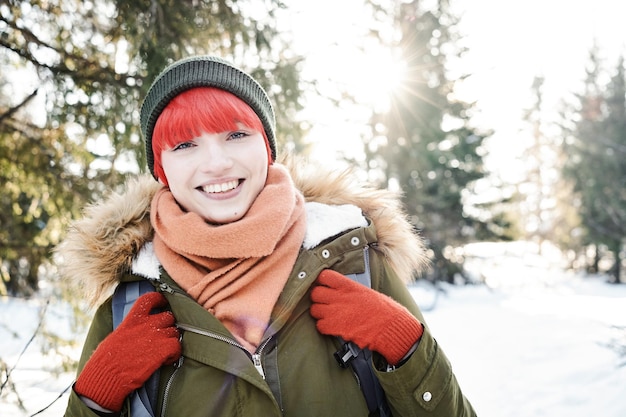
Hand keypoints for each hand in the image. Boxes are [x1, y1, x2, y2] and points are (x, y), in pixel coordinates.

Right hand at [75, 292, 180, 411]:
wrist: (106, 376)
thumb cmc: (105, 361)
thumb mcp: (115, 337)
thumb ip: (130, 330)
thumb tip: (136, 331)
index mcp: (131, 320)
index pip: (149, 299)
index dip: (159, 300)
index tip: (163, 304)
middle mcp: (145, 325)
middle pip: (168, 316)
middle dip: (168, 326)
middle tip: (163, 336)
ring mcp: (155, 336)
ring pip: (175, 332)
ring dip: (172, 340)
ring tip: (164, 351)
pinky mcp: (162, 350)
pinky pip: (177, 346)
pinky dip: (175, 353)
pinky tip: (166, 360)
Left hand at [310, 269, 422, 364]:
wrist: (391, 327)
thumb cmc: (384, 310)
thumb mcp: (367, 292)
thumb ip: (350, 291)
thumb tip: (340, 291)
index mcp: (349, 286)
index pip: (324, 276)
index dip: (322, 281)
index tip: (323, 285)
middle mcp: (340, 297)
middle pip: (315, 293)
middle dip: (318, 298)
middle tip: (324, 302)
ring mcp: (336, 312)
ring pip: (314, 310)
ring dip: (319, 313)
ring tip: (328, 316)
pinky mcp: (336, 327)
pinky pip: (320, 325)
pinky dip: (324, 327)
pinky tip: (332, 327)